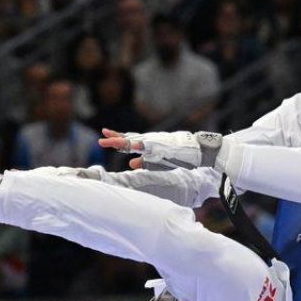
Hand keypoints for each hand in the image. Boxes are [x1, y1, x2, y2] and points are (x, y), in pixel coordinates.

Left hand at [99, 128, 222, 170]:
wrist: (199, 150)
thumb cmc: (181, 156)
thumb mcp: (159, 160)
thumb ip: (145, 161)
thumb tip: (131, 164)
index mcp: (149, 144)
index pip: (130, 140)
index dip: (117, 139)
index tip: (105, 135)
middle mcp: (150, 141)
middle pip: (129, 139)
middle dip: (115, 140)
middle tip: (101, 140)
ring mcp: (156, 143)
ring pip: (135, 141)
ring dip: (122, 142)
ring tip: (108, 141)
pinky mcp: (163, 146)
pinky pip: (148, 146)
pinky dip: (138, 146)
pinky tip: (129, 146)